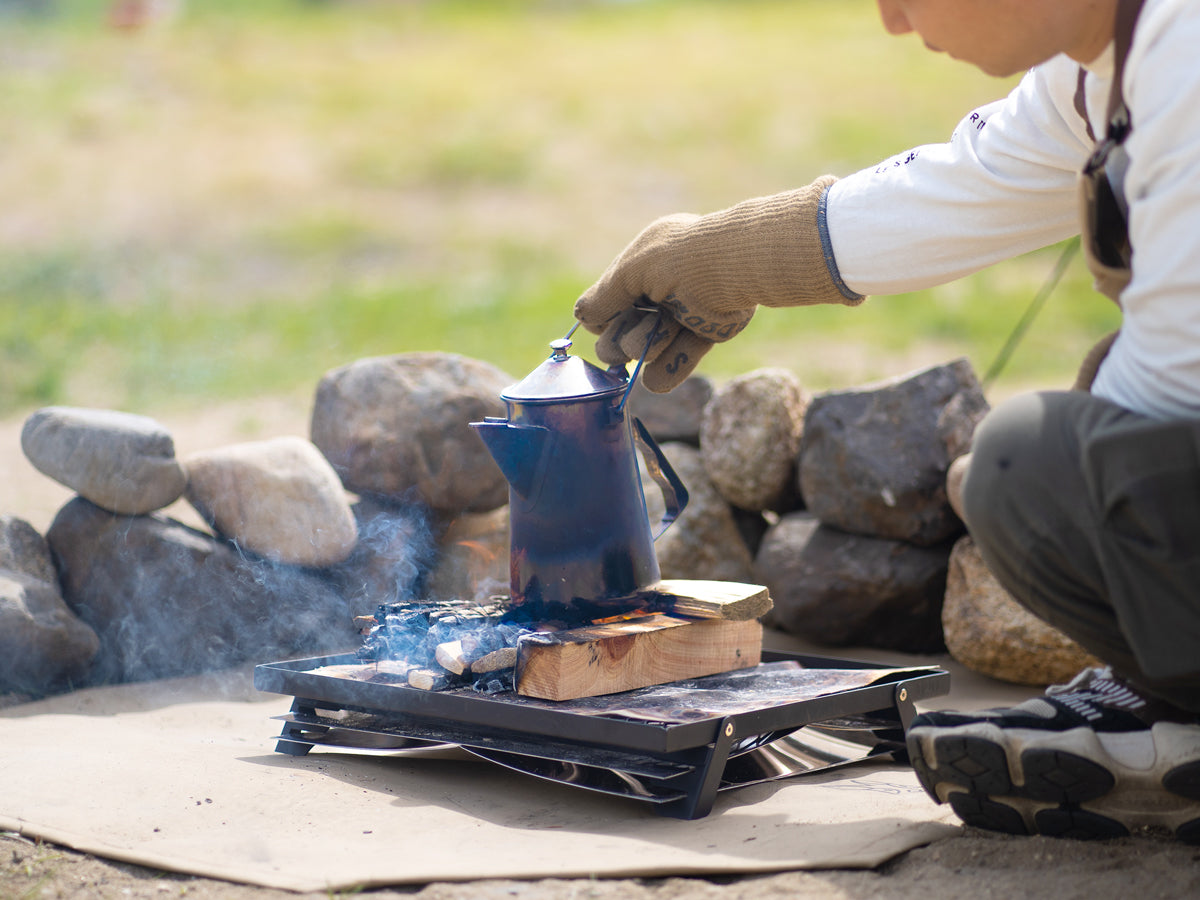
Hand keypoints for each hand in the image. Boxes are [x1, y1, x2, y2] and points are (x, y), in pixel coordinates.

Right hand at [574, 175, 861, 391]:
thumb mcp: (629, 271)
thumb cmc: (678, 261)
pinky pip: (676, 362)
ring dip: (652, 344)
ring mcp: (681, 313)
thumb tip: (582, 320)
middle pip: (622, 331)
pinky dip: (668, 371)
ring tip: (670, 327)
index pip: (608, 301)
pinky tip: (658, 375)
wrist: (734, 268)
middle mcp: (660, 288)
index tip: (606, 322)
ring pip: (648, 349)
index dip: (605, 317)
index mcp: (642, 263)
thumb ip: (601, 297)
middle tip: (638, 333)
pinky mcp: (704, 334)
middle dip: (626, 337)